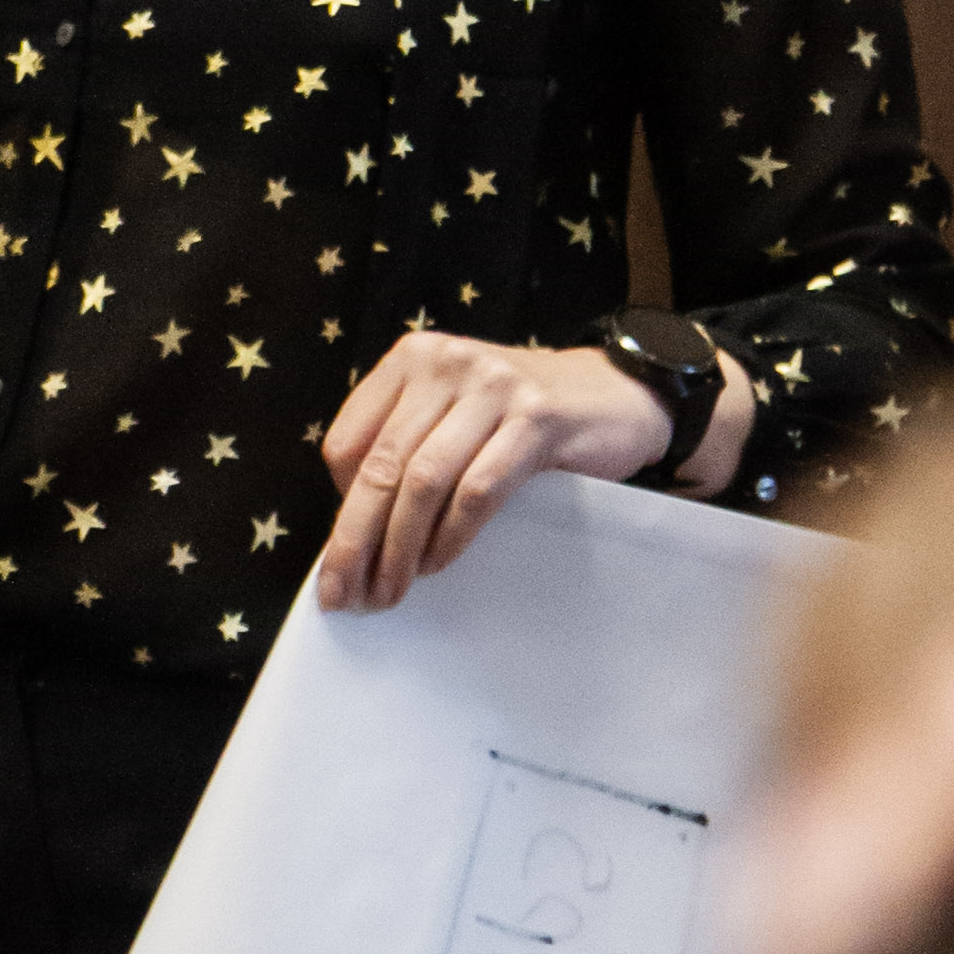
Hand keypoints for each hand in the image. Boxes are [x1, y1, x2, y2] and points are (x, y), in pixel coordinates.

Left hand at [315, 331, 669, 611]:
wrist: (615, 394)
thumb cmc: (520, 417)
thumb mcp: (453, 411)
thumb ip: (408, 446)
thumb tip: (354, 527)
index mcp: (412, 359)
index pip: (347, 440)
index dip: (338, 505)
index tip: (341, 557)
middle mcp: (445, 364)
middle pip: (380, 465)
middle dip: (355, 539)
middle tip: (343, 593)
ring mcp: (491, 388)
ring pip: (424, 480)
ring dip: (400, 547)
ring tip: (391, 590)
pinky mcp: (536, 420)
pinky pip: (477, 490)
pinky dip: (451, 536)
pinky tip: (438, 563)